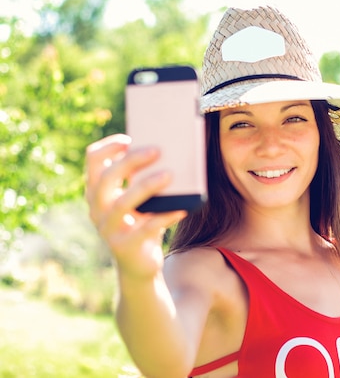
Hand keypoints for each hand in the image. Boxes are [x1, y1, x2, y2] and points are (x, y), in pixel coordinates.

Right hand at [85, 134, 186, 279]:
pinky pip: (144, 229)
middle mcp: (97, 208)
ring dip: (146, 186)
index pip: (93, 160)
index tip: (129, 138)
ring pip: (123, 203)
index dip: (109, 147)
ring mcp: (107, 229)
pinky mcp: (124, 247)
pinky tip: (181, 209)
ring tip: (169, 175)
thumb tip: (168, 154)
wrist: (139, 265)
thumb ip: (144, 179)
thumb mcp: (140, 200)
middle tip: (157, 150)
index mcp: (97, 191)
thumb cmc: (142, 222)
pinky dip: (164, 217)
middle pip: (107, 179)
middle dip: (131, 161)